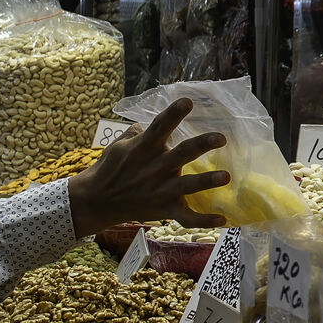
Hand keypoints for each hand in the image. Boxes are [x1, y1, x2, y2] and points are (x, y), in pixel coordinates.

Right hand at [66, 100, 234, 232]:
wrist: (96, 201)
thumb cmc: (110, 168)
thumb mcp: (118, 145)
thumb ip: (138, 132)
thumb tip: (152, 121)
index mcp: (143, 148)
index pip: (160, 127)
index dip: (173, 114)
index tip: (188, 101)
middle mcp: (154, 168)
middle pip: (181, 154)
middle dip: (201, 145)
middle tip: (221, 138)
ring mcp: (160, 191)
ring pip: (187, 186)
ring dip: (207, 181)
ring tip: (226, 177)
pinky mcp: (164, 210)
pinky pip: (186, 218)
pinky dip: (204, 221)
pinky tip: (223, 219)